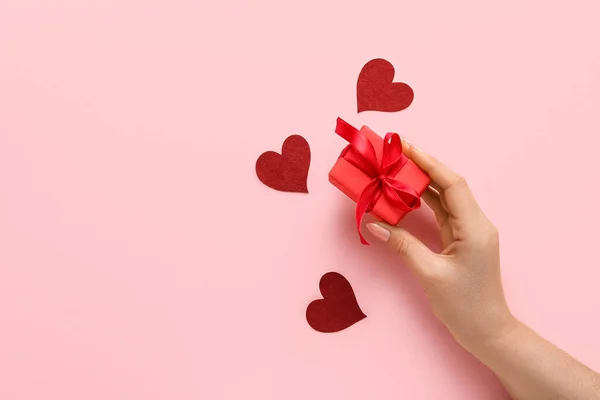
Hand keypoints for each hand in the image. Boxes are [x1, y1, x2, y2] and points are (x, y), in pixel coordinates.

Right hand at [366, 140, 517, 348]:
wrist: (487, 331)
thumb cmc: (464, 306)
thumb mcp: (429, 274)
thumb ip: (402, 244)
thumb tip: (374, 223)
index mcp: (474, 227)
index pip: (451, 184)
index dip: (428, 162)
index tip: (404, 147)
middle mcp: (476, 223)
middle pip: (448, 185)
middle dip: (422, 167)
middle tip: (394, 155)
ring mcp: (470, 231)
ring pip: (445, 197)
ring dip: (421, 183)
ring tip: (396, 170)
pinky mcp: (463, 239)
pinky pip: (442, 213)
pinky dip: (424, 202)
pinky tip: (406, 195)